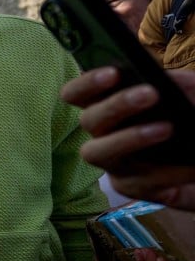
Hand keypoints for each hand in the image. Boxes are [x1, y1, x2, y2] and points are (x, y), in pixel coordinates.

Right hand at [60, 67, 194, 208]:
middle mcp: (102, 134)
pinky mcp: (131, 187)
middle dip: (115, 106)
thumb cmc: (187, 120)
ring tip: (166, 128)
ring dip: (129, 138)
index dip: (86, 83)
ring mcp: (113, 163)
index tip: (113, 73)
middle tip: (150, 93)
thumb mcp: (188, 95)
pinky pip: (139, 181)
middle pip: (88, 120)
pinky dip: (167, 171)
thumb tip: (167, 81)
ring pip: (98, 152)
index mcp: (106, 107)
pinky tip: (189, 164)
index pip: (76, 94)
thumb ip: (178, 84)